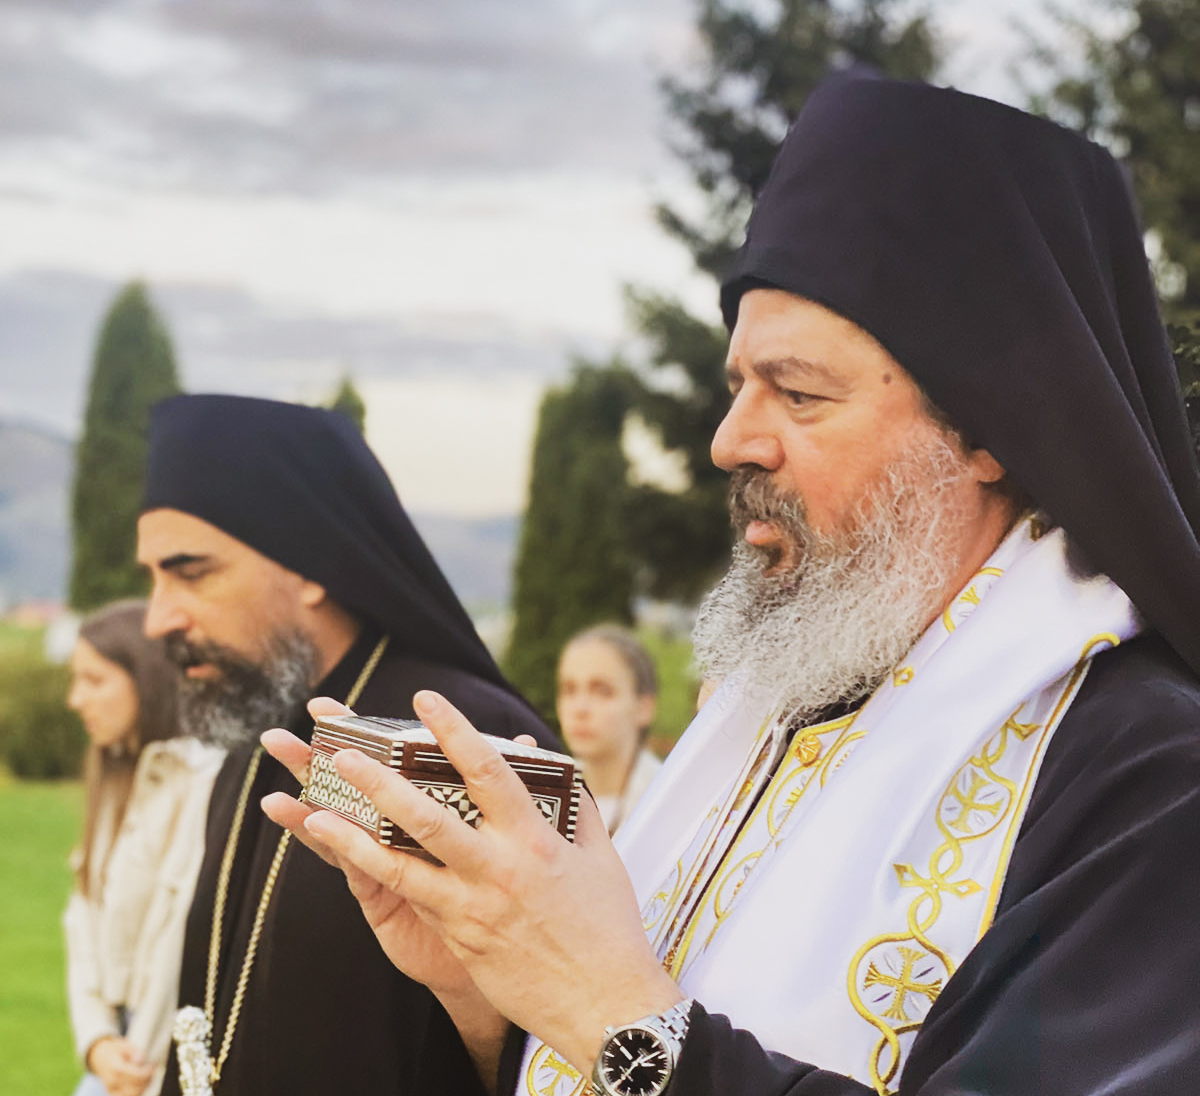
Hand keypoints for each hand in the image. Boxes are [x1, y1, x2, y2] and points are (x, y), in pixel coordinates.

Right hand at [87, 1036, 151, 1095]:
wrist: (98, 1057)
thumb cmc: (114, 1050)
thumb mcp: (124, 1045)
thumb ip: (134, 1051)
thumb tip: (141, 1059)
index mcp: (114, 1069)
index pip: (133, 1075)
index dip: (146, 1072)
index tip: (153, 1065)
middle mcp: (112, 1083)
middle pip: (134, 1088)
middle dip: (147, 1080)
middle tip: (153, 1069)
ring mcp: (112, 1090)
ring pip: (132, 1095)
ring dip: (144, 1087)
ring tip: (149, 1076)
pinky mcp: (113, 1094)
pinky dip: (138, 1092)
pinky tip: (143, 1083)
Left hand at [289, 690, 683, 1076]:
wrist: (602, 1005)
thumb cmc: (607, 927)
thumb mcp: (600, 858)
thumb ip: (574, 806)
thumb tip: (555, 766)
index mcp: (536, 840)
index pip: (489, 771)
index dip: (455, 731)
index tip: (427, 700)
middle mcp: (499, 869)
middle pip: (429, 816)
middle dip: (382, 780)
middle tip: (342, 750)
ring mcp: (473, 907)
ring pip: (402, 864)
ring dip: (354, 834)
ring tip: (314, 810)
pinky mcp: (459, 938)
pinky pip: (411, 898)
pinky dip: (374, 873)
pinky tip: (345, 857)